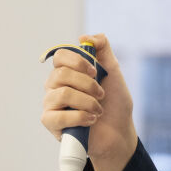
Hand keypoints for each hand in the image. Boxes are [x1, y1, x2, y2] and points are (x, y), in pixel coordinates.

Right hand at [41, 34, 137, 170]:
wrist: (119, 133)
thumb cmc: (115, 104)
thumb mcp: (113, 71)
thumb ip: (102, 49)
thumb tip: (85, 37)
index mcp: (68, 72)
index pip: (60, 56)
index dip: (78, 60)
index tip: (95, 71)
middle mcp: (55, 86)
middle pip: (61, 74)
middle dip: (87, 84)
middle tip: (101, 94)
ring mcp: (51, 105)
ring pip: (62, 94)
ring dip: (87, 102)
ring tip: (98, 111)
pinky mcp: (51, 123)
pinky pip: (57, 116)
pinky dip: (79, 117)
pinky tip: (91, 120)